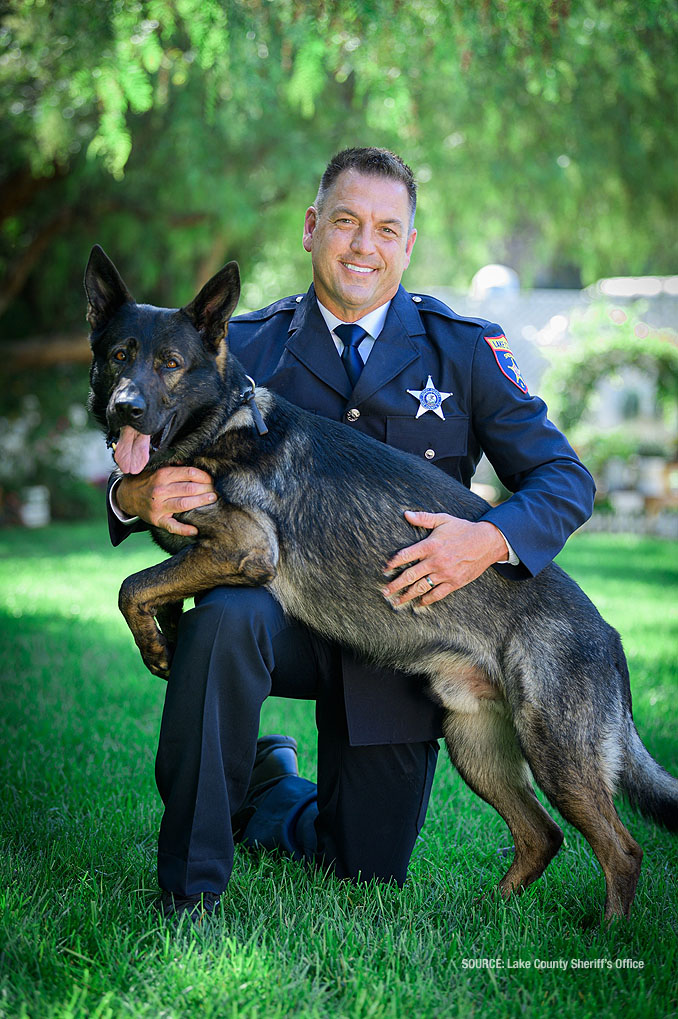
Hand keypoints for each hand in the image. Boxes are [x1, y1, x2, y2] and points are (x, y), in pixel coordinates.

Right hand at [116, 466, 215, 536]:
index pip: (189, 473)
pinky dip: (184, 529)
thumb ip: (175, 467)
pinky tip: (195, 530)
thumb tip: (195, 464)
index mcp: (162, 475)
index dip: (203, 476)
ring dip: (201, 502)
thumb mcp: (158, 469)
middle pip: (189, 488)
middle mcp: (160, 490)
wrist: (127, 496)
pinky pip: (172, 526)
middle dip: (206, 489)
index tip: (211, 479)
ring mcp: (159, 506)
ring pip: (184, 504)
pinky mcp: (157, 520)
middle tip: (216, 490)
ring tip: (213, 500)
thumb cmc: (147, 481)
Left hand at [382, 511, 508, 605]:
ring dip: (407, 595)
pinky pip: (437, 594)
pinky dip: (427, 600)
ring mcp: (445, 574)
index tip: (384, 569)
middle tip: (384, 592)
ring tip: (396, 601)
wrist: (487, 542)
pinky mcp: (454, 583)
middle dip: (395, 585)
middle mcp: (436, 561)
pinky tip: (418, 603)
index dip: (393, 563)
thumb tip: (406, 514)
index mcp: (430, 545)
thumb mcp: (443, 520)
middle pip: (410, 576)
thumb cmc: (463, 529)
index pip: (406, 556)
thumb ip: (423, 518)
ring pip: (421, 587)